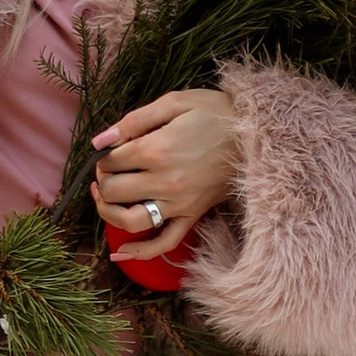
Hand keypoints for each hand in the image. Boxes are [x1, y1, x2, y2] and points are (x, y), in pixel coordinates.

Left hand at [90, 88, 238, 255]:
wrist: (256, 131)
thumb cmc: (214, 111)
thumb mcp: (174, 102)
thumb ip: (133, 121)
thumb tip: (99, 142)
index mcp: (156, 150)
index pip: (110, 162)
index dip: (103, 156)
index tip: (110, 149)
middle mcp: (164, 181)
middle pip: (114, 191)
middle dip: (103, 180)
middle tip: (108, 170)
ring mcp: (179, 203)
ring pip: (130, 221)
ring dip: (109, 213)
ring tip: (105, 199)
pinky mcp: (192, 215)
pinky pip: (165, 242)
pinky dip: (141, 252)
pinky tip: (121, 253)